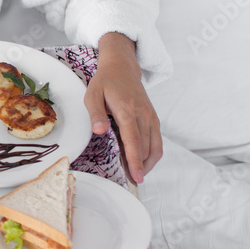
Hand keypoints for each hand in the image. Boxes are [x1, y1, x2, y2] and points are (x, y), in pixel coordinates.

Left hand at [83, 32, 161, 183]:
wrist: (123, 68)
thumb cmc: (105, 82)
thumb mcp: (92, 94)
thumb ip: (95, 113)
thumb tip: (99, 131)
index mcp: (127, 110)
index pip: (134, 140)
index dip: (135, 160)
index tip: (136, 177)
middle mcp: (143, 115)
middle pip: (146, 148)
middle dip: (140, 167)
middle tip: (130, 180)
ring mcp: (151, 117)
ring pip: (155, 148)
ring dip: (147, 164)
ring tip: (135, 174)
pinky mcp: (154, 119)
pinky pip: (156, 142)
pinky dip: (150, 155)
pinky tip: (139, 162)